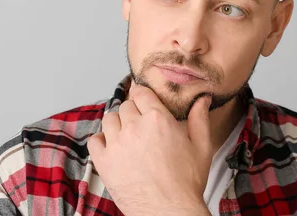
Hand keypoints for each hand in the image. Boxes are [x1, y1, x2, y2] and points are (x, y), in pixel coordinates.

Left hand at [87, 83, 212, 215]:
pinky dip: (101, 141)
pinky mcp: (104, 161)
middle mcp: (134, 127)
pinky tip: (113, 148)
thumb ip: (199, 118)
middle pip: (125, 106)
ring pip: (109, 119)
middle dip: (133, 112)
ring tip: (127, 137)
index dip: (141, 94)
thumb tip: (202, 99)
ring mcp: (116, 144)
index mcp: (157, 119)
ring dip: (117, 124)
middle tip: (141, 125)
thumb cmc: (186, 183)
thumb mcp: (201, 147)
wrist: (168, 212)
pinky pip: (94, 140)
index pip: (140, 92)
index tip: (142, 98)